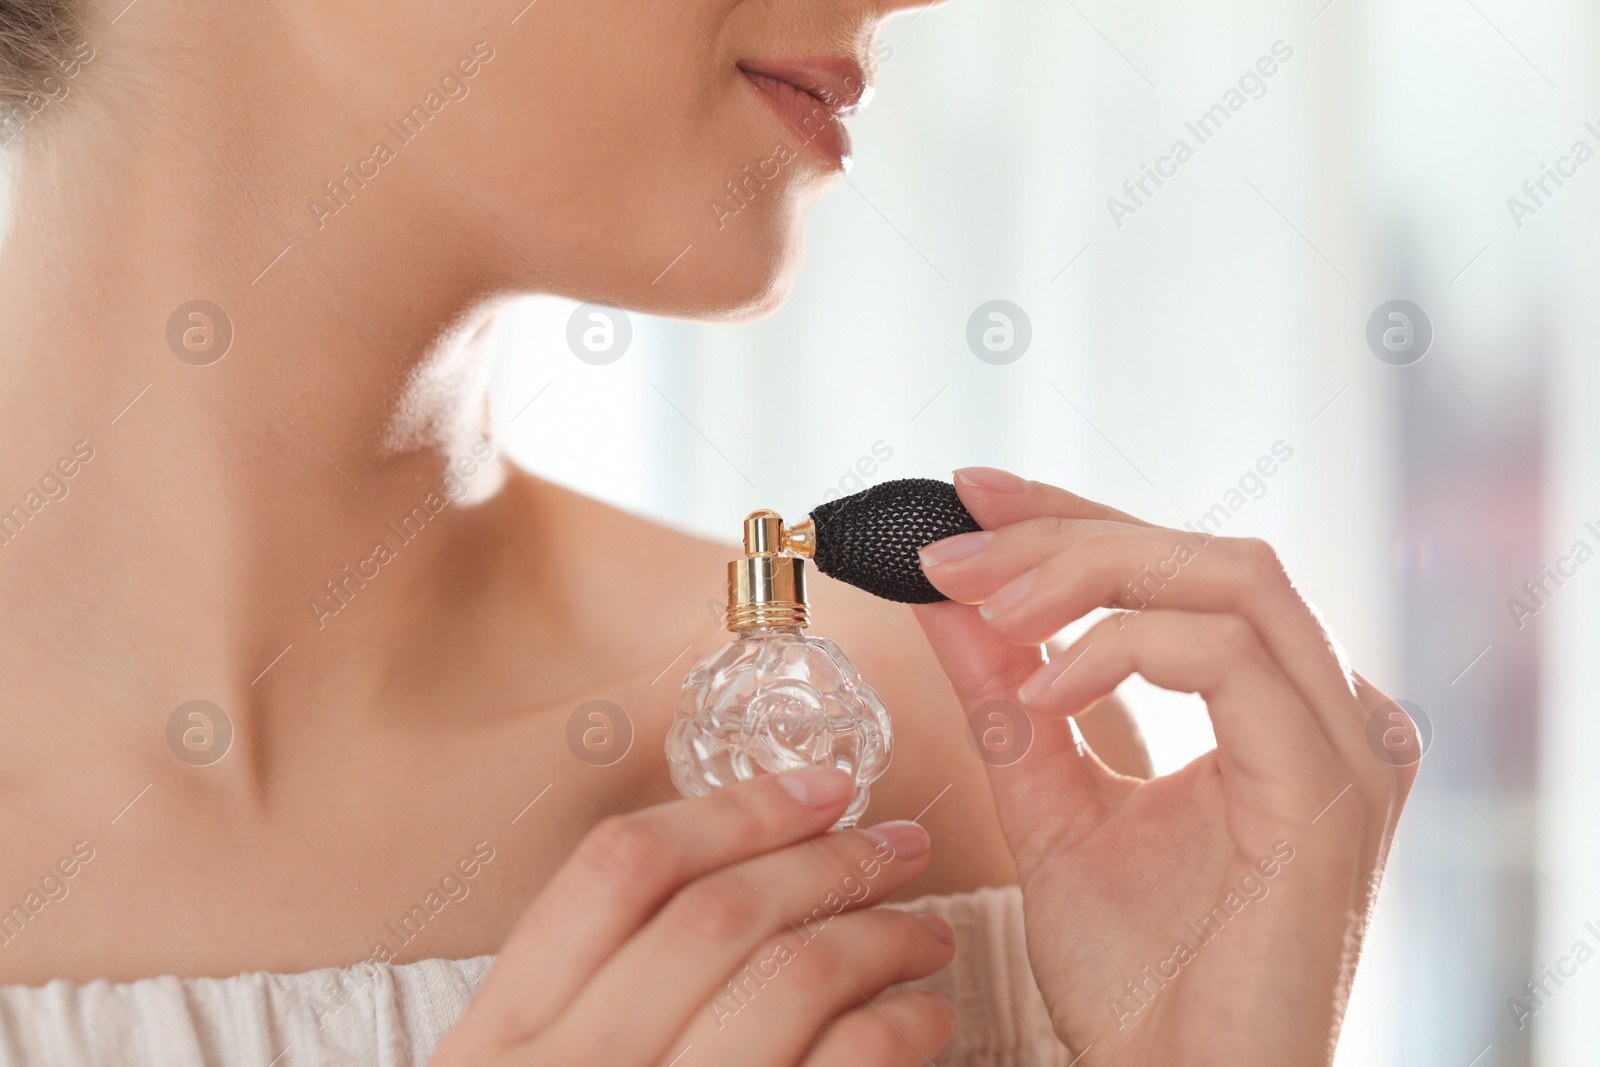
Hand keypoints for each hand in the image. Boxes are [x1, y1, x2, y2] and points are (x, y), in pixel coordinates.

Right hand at [432, 767, 956, 1066]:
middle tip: (897, 845)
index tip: (816, 787)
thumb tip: (740, 880)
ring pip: (792, 979)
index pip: (616, 869)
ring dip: (883, 936)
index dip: (732, 810)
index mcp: (496, 1044)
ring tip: (926, 931)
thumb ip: (594, 1003)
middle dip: (829, 860)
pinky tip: (925, 1021)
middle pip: (720, 912)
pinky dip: (902, 1029)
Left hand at [912, 467, 1415, 1065]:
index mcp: (1276, 707)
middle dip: (1067, 533)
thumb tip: (952, 601)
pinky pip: (1229, 657)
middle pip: (1206, 552)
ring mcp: (1345, 745)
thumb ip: (1010, 700)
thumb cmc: (1137, 977)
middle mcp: (1330, 711)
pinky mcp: (1330, 787)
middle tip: (955, 546)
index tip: (971, 496)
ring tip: (984, 604)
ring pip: (1227, 578)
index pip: (1178, 568)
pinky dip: (1121, 649)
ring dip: (1088, 573)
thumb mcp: (1050, 805)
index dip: (1075, 516)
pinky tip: (1040, 693)